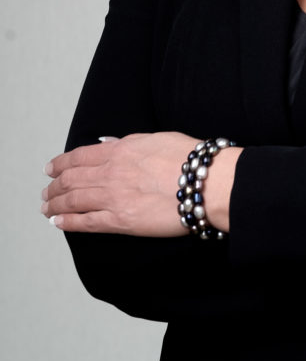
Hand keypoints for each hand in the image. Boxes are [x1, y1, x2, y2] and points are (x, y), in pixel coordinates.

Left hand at [41, 133, 241, 235]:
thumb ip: (126, 141)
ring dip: (55, 204)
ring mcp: (113, 197)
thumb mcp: (155, 138)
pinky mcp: (121, 221)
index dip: (60, 163)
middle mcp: (111, 173)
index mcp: (120, 150)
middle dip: (54, 186)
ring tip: (46, 207)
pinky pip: (86, 222)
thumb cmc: (188, 158)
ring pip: (73, 201)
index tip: (51, 168)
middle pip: (71, 179)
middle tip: (46, 191)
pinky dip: (68, 222)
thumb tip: (106, 143)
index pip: (79, 156)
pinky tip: (57, 223)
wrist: (205, 182)